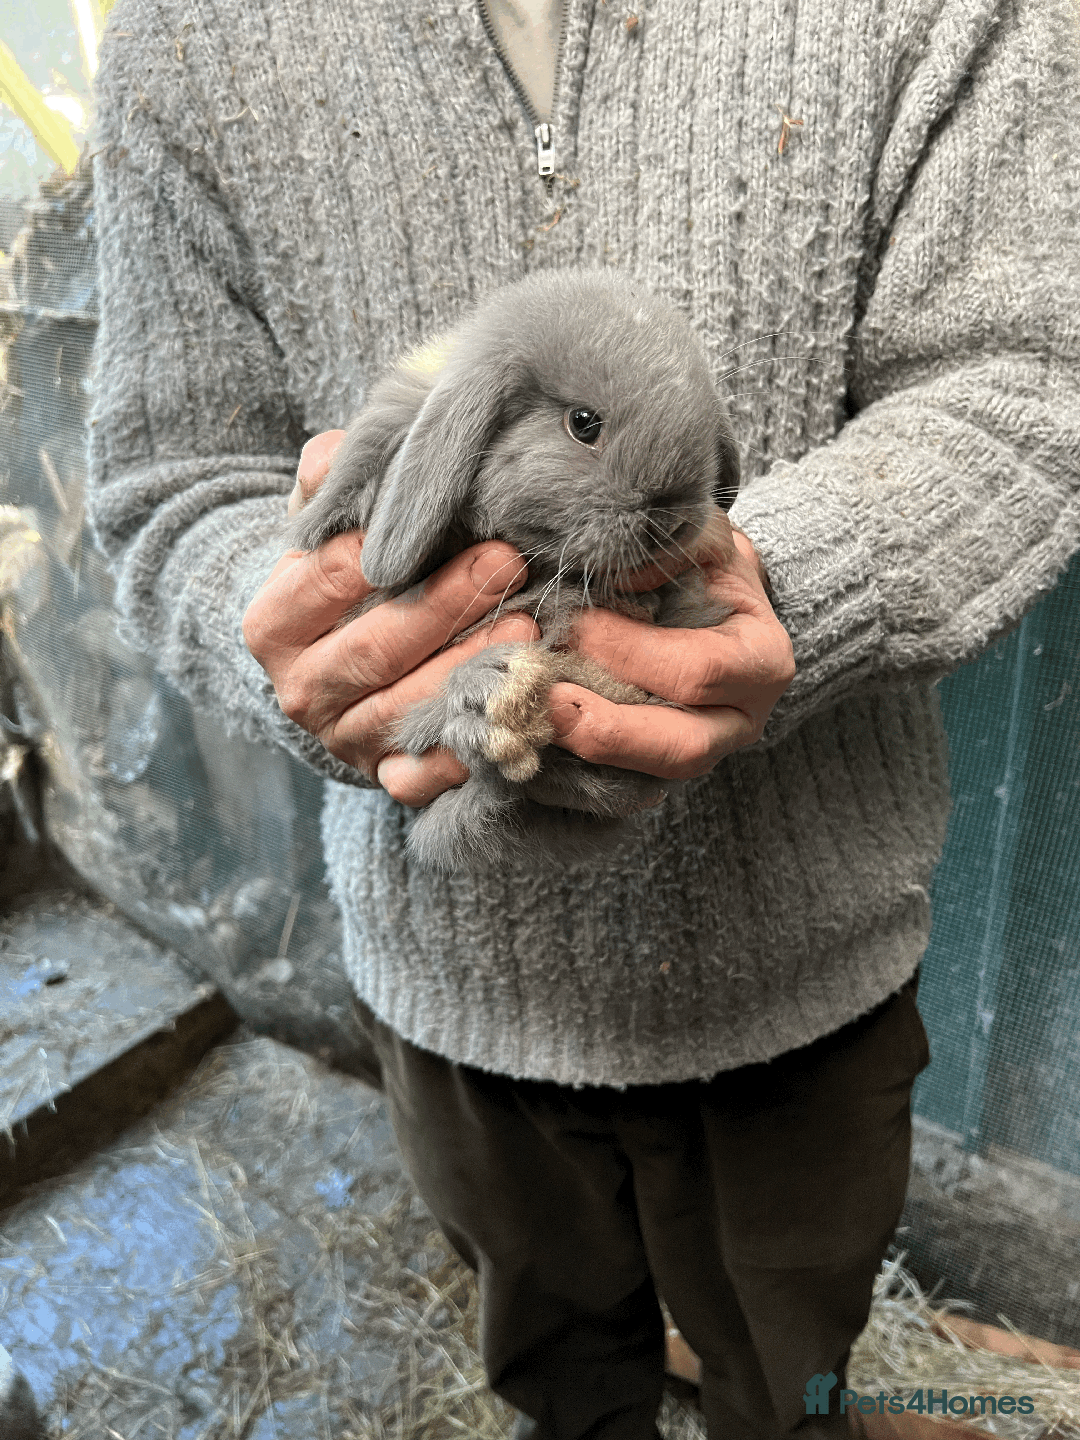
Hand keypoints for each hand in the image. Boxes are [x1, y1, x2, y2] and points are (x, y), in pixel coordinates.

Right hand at [244, 431, 534, 803]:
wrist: (341, 656)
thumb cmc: (346, 573)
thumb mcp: (326, 520)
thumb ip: (329, 479)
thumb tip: (335, 455)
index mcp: (273, 624)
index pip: (322, 583)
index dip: (376, 551)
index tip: (431, 518)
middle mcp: (301, 691)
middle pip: (372, 651)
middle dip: (444, 606)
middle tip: (505, 564)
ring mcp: (345, 740)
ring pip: (403, 711)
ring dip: (467, 670)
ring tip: (525, 628)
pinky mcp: (387, 776)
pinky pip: (422, 778)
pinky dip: (467, 752)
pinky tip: (514, 714)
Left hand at [547, 514, 794, 778]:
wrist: (707, 600)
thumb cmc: (703, 566)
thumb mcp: (702, 540)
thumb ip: (675, 546)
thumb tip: (622, 577)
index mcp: (761, 661)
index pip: (697, 671)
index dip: (629, 650)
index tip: (572, 622)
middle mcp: (740, 720)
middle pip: (681, 748)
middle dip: (607, 727)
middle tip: (544, 697)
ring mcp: (703, 752)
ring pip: (651, 778)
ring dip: (587, 753)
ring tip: (535, 720)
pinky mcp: (662, 768)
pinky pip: (623, 786)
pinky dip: (578, 770)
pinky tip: (539, 742)